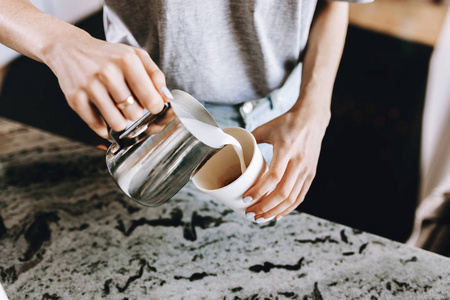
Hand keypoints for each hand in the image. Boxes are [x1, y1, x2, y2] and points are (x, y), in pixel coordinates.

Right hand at [44, 30, 171, 138]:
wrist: (69, 48)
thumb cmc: (107, 55)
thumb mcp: (134, 55)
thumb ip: (155, 74)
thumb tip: (166, 96)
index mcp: (126, 60)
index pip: (150, 98)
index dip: (156, 107)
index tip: (153, 106)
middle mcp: (107, 73)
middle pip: (134, 114)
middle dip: (136, 113)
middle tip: (130, 105)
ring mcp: (89, 86)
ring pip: (117, 123)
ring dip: (121, 122)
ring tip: (118, 111)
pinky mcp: (75, 99)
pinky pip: (97, 126)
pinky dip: (104, 127)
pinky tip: (105, 115)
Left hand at [242, 107, 329, 221]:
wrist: (312, 118)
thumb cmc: (286, 122)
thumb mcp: (266, 128)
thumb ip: (250, 140)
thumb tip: (234, 150)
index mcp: (286, 150)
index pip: (273, 177)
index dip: (259, 191)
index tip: (246, 199)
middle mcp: (298, 162)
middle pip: (282, 193)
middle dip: (265, 207)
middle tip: (250, 214)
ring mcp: (306, 170)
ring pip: (292, 198)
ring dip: (275, 211)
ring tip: (261, 218)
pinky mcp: (311, 174)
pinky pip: (300, 196)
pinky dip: (288, 208)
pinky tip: (277, 214)